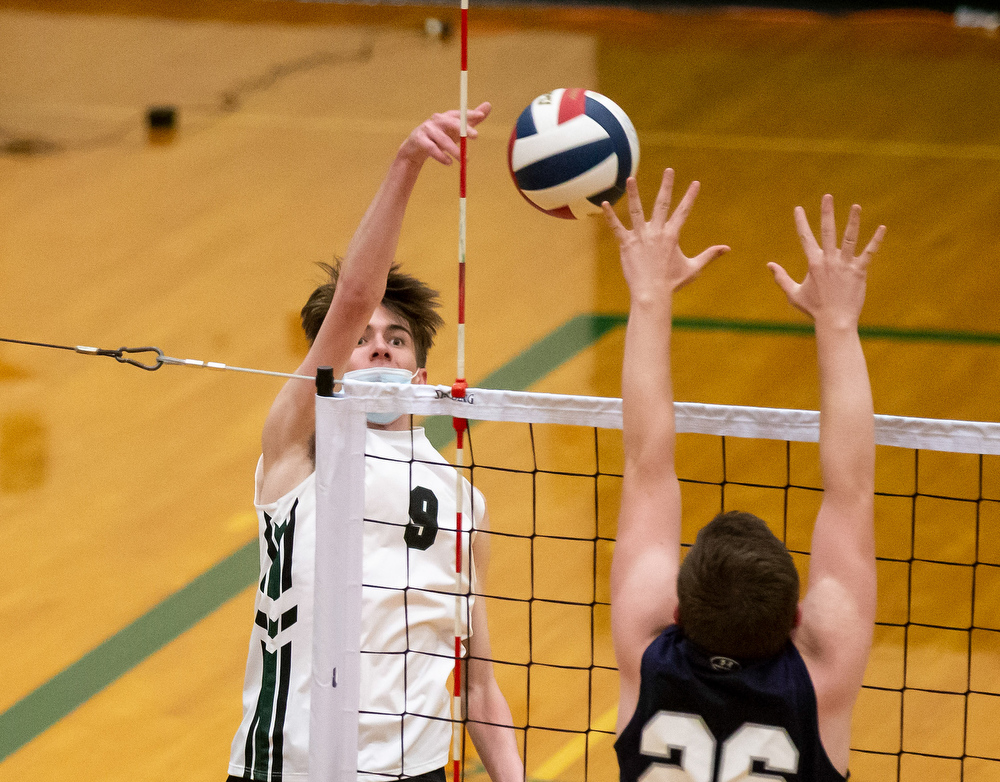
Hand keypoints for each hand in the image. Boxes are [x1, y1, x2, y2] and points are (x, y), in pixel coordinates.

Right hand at [398, 102, 491, 165]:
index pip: (459, 114)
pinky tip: (449, 163)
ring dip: (454, 149)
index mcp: (446, 117)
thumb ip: (471, 120)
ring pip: (442, 139)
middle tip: (476, 136)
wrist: (416, 147)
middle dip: (464, 129)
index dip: (469, 114)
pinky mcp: (419, 140)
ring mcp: (427, 129)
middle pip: (451, 122)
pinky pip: (431, 148)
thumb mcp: (456, 129)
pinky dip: (441, 156)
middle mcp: (436, 120)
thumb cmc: (440, 137)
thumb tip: (488, 105)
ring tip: (464, 160)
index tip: (480, 115)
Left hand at [602, 169, 728, 300]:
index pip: (683, 211)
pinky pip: (616, 228)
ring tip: (631, 178)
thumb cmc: (672, 283)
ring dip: (634, 194)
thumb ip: (709, 255)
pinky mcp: (626, 244)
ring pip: (636, 211)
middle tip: (669, 170)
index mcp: (672, 235)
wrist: (652, 293)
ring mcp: (641, 237)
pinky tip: (604, 204)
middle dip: (667, 186)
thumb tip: (727, 249)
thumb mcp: (694, 268)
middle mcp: (657, 232)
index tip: (695, 183)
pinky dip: (610, 216)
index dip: (690, 197)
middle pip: (662, 204)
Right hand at [768, 194, 885, 327]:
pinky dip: (875, 240)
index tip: (798, 208)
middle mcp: (828, 260)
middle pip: (828, 231)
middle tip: (827, 196)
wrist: (834, 321)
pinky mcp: (859, 271)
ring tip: (855, 206)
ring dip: (853, 221)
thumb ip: (781, 278)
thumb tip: (769, 265)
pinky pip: (869, 253)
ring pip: (849, 238)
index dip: (801, 222)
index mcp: (813, 263)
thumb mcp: (793, 294)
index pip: (805, 238)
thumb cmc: (814, 309)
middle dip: (827, 213)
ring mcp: (845, 265)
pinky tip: (882, 228)